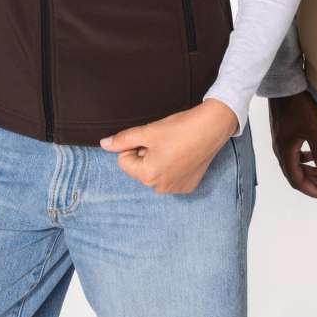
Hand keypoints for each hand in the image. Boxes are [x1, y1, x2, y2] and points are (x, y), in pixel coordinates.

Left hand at [98, 100, 238, 194]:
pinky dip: (173, 167)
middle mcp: (160, 188)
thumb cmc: (180, 128)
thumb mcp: (148, 131)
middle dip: (146, 154)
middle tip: (163, 141)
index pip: (124, 161)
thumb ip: (123, 139)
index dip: (133, 145)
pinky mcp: (188, 186)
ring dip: (159, 160)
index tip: (150, 137)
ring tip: (174, 147)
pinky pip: (170, 177)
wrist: (212, 127)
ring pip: (154, 173)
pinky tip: (184, 155)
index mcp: (147, 175)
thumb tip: (104, 144)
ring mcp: (175, 189)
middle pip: (139, 169)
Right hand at [269, 91, 316, 199]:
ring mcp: (281, 143)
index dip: (312, 190)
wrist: (283, 88)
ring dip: (311, 171)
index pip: (297, 181)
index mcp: (286, 153)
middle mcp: (281, 151)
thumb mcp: (312, 129)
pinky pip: (295, 155)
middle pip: (297, 175)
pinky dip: (306, 160)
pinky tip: (315, 156)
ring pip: (296, 165)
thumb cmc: (298, 108)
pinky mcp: (284, 135)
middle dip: (315, 183)